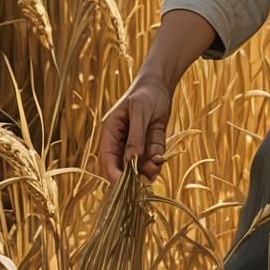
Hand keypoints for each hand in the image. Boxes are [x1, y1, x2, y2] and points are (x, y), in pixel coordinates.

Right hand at [98, 69, 173, 183]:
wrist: (161, 83)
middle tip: (143, 182)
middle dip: (132, 176)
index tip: (123, 186)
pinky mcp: (151, 144)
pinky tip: (160, 159)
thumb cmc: (146, 93)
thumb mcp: (140, 112)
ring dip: (147, 170)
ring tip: (155, 165)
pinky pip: (152, 159)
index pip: (107, 160)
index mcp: (110, 133)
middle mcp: (121, 142)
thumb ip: (135, 136)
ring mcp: (136, 144)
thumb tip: (131, 161)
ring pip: (139, 166)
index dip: (113, 175)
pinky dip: (157, 162)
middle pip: (122, 167)